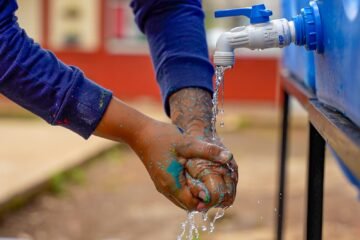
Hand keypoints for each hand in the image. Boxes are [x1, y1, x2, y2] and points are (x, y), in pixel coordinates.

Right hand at [94, 97, 232, 210]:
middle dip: (203, 199)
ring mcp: (162, 186)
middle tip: (215, 185)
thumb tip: (228, 157)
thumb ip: (208, 151)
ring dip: (195, 194)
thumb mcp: (187, 143)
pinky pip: (177, 193)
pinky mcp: (160, 180)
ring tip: (207, 180)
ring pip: (182, 200)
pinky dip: (188, 190)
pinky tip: (195, 176)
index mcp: (172, 184)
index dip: (208, 200)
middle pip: (189, 205)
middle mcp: (166, 189)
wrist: (139, 133)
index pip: (194, 205)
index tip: (217, 188)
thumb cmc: (162, 138)